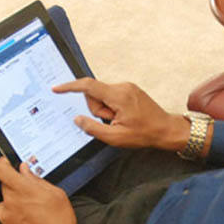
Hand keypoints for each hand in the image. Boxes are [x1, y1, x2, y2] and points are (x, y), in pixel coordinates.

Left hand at [0, 157, 81, 223]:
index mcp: (25, 189)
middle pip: (4, 182)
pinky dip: (10, 208)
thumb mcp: (56, 194)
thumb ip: (37, 179)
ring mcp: (7, 213)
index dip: (2, 163)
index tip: (7, 162)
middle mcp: (12, 200)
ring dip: (14, 195)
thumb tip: (25, 169)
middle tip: (29, 186)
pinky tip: (23, 212)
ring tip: (29, 203)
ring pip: (5, 196)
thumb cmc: (60, 221)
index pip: (0, 170)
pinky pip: (3, 210)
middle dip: (15, 181)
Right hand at [53, 78, 190, 150]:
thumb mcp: (115, 137)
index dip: (70, 87)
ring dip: (106, 110)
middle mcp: (123, 86)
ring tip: (121, 121)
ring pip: (103, 96)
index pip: (88, 86)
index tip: (56, 89)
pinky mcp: (130, 90)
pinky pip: (111, 96)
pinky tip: (123, 117)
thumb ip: (93, 128)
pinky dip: (112, 108)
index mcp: (118, 96)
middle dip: (98, 110)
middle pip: (95, 94)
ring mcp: (127, 87)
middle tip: (112, 122)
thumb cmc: (144, 134)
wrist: (166, 129)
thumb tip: (78, 119)